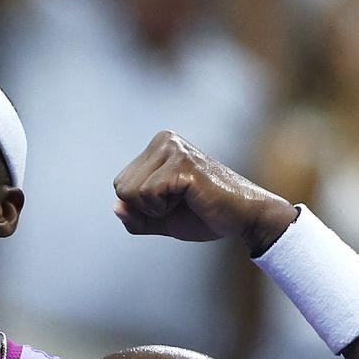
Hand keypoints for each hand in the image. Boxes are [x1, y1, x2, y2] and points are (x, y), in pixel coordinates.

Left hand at [112, 130, 296, 254]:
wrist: (243, 219)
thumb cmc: (204, 215)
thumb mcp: (160, 219)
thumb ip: (135, 216)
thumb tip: (115, 207)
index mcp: (157, 147)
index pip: (120, 184)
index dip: (141, 205)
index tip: (172, 202)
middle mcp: (164, 140)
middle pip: (121, 187)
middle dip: (145, 207)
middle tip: (179, 202)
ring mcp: (173, 149)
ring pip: (131, 192)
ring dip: (155, 208)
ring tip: (185, 199)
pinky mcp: (182, 164)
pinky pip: (147, 194)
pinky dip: (163, 207)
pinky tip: (189, 199)